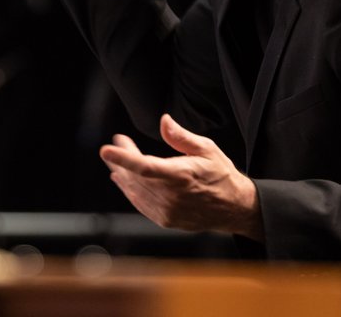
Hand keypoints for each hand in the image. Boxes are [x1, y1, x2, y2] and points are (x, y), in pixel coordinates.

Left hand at [100, 114, 261, 239]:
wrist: (234, 207)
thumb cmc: (221, 174)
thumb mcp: (206, 148)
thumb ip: (181, 136)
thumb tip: (163, 121)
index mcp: (182, 176)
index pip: (145, 167)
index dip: (124, 158)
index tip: (106, 150)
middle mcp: (172, 196)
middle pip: (135, 177)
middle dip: (122, 159)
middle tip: (119, 142)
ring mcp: (167, 211)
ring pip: (135, 191)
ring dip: (122, 173)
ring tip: (114, 159)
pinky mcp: (165, 220)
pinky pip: (140, 203)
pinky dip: (130, 190)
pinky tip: (123, 179)